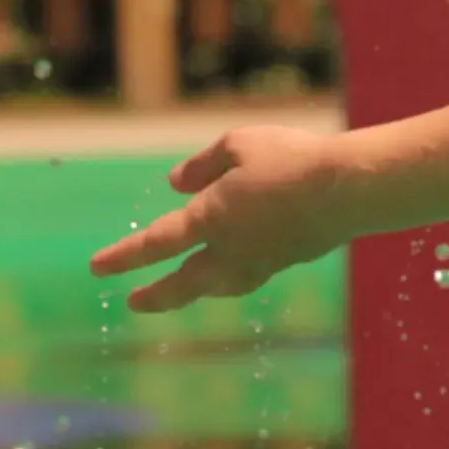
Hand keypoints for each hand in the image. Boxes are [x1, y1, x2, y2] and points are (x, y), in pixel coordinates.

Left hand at [90, 126, 354, 312]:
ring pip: (220, 285)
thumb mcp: (240, 145)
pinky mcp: (292, 258)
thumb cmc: (293, 159)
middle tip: (134, 303)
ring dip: (195, 291)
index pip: (156, 243)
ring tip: (185, 291)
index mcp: (211, 218)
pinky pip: (251, 274)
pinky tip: (238, 266)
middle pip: (185, 282)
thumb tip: (175, 184)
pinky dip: (232, 275)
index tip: (96, 269)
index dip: (124, 257)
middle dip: (157, 295)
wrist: (352, 189)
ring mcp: (265, 259)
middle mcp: (233, 249)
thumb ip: (203, 165)